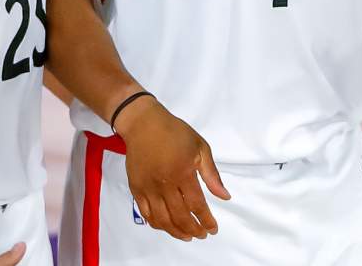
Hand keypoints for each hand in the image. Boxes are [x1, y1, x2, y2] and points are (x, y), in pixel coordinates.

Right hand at [117, 97, 230, 241]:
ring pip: (163, 219)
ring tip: (187, 236)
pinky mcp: (136, 189)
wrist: (144, 124)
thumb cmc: (175, 133)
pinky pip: (146, 213)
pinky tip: (167, 227)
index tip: (213, 229)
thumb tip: (225, 197)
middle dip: (194, 229)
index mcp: (183, 173)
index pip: (197, 205)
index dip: (206, 220)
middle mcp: (164, 184)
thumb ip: (212, 174)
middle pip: (180, 216)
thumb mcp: (200, 147)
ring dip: (177, 232)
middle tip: (202, 234)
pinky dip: (157, 224)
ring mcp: (148, 188)